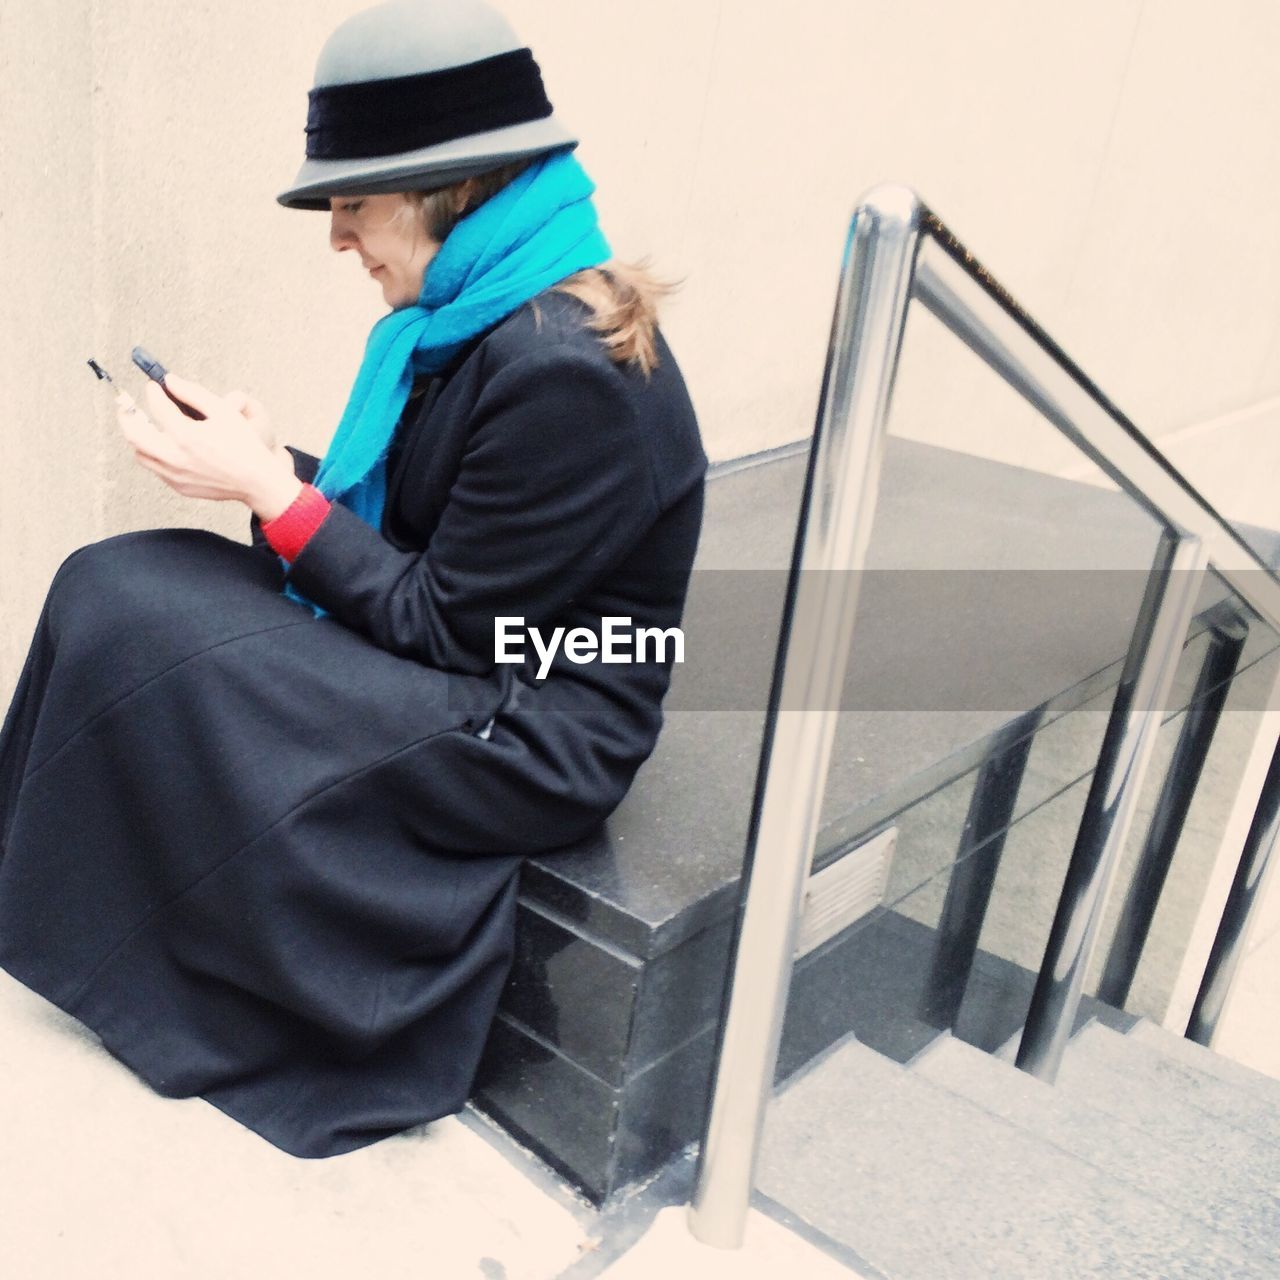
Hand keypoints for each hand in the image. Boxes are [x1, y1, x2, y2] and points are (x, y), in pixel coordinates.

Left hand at [116, 373, 302, 520]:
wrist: (257, 482)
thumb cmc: (244, 445)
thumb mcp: (224, 412)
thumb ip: (193, 393)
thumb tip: (170, 381)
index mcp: (186, 435)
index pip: (157, 406)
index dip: (153, 392)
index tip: (154, 386)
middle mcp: (175, 456)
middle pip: (134, 433)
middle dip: (127, 415)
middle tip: (127, 406)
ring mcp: (174, 474)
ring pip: (140, 453)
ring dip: (138, 437)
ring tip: (144, 426)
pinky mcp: (178, 486)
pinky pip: (156, 468)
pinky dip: (154, 454)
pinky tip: (165, 445)